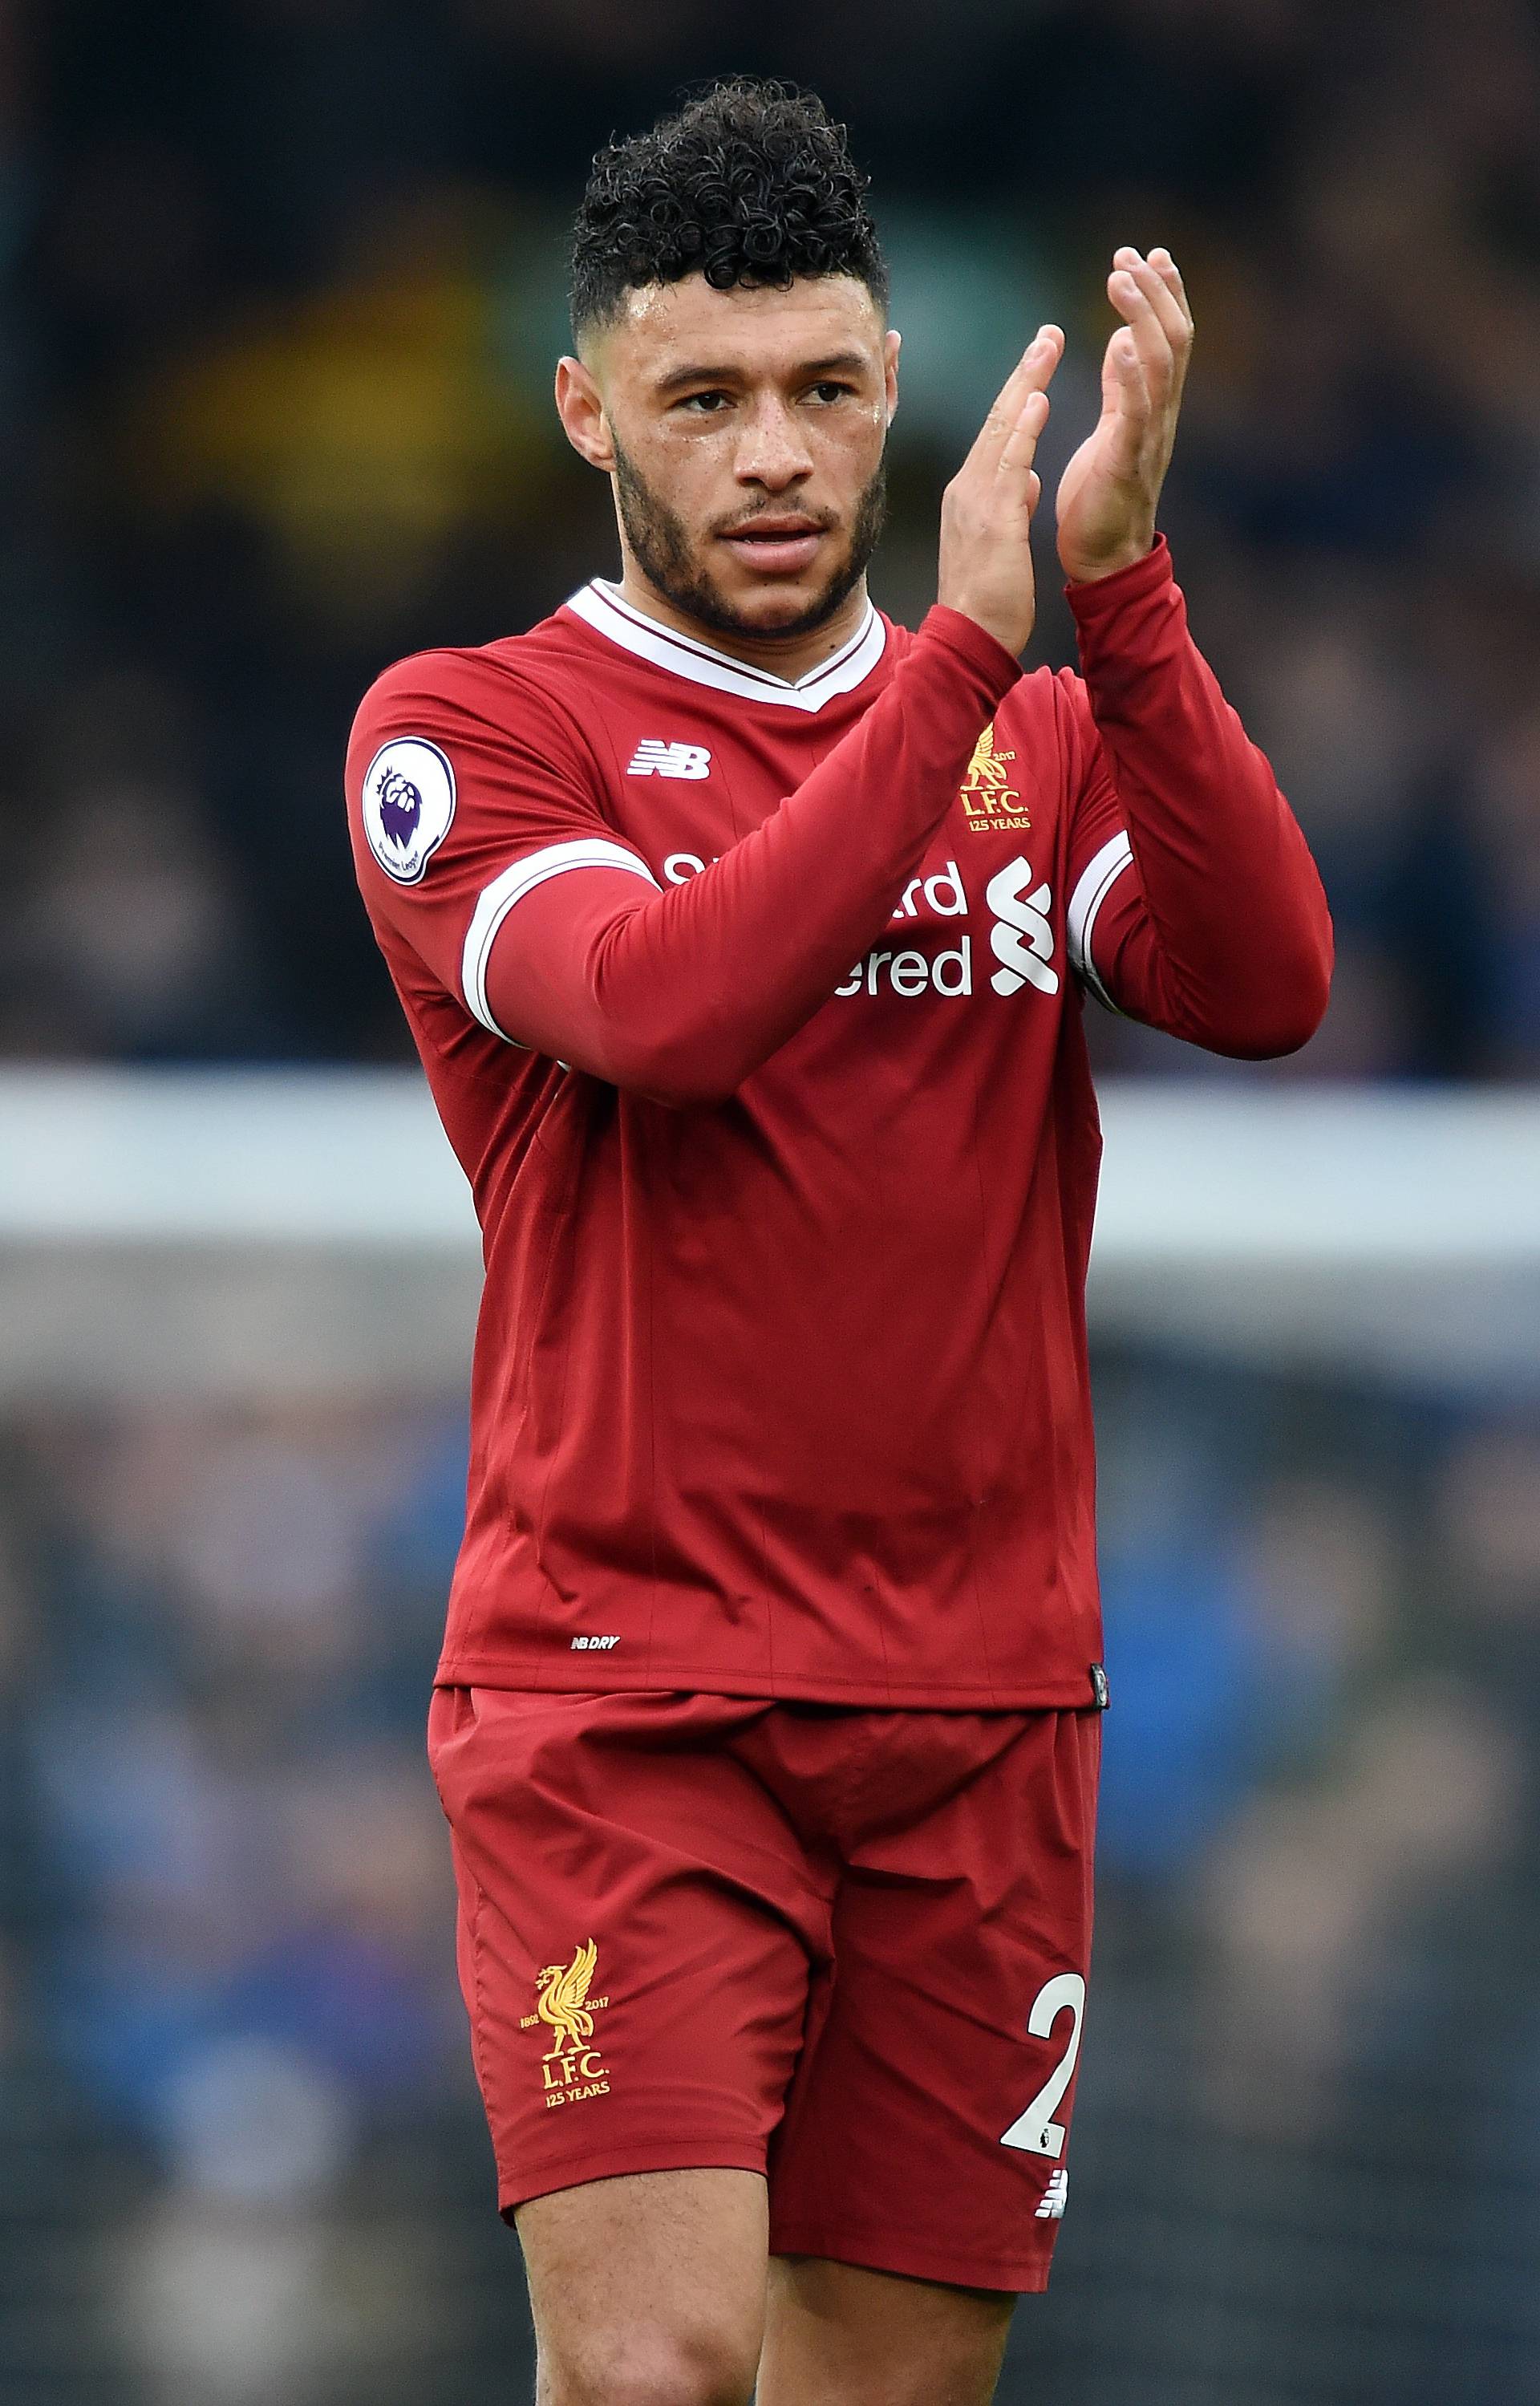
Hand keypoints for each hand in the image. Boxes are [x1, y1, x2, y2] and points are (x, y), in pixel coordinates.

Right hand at [937, 325, 1064, 655]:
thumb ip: (1013, 507)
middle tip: (1047, 335)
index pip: (996, 435)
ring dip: (1025, 384)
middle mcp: (967, 489)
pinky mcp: (992, 517)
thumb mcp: (1001, 544)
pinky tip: (1038, 396)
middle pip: (996, 420)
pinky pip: (1010, 462)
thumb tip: (1029, 482)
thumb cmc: (986, 602)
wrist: (968, 640)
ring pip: (1001, 430)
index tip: (1038, 365)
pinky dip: (1023, 427)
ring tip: (1047, 346)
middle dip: (1022, 374)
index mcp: (970, 496)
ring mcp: (976, 501)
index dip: (1018, 396)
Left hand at [1056, 247, 1192, 584]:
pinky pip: (1136, 415)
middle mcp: (1160, 417)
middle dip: (1155, 292)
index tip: (1149, 253)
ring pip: (1159, 366)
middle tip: (1131, 254)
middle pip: (1173, 339)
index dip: (1163, 293)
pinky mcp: (1127, 464)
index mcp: (1152, 407)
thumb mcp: (1112, 429)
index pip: (1168, 338)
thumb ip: (1122, 386)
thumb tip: (1126, 337)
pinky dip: (1131, 376)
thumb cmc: (1100, 498)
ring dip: (1142, 317)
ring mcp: (1148, 439)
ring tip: (1121, 279)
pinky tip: (1120, 343)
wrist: (1102, 561)